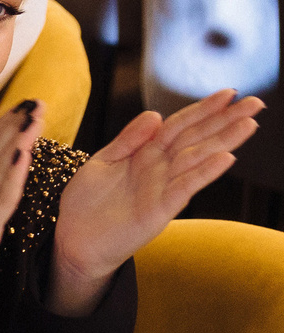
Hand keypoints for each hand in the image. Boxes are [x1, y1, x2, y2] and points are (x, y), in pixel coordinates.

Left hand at [51, 91, 262, 312]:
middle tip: (256, 103)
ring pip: (198, 159)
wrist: (75, 239)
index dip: (203, 109)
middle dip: (225, 121)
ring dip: (224, 141)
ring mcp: (163, 188)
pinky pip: (185, 188)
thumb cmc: (87, 202)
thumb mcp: (103, 162)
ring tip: (249, 124)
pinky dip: (204, 173)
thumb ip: (129, 139)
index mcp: (145, 153)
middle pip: (197, 139)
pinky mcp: (160, 210)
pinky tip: (225, 158)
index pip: (179, 125)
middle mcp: (160, 169)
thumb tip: (156, 114)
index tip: (229, 93)